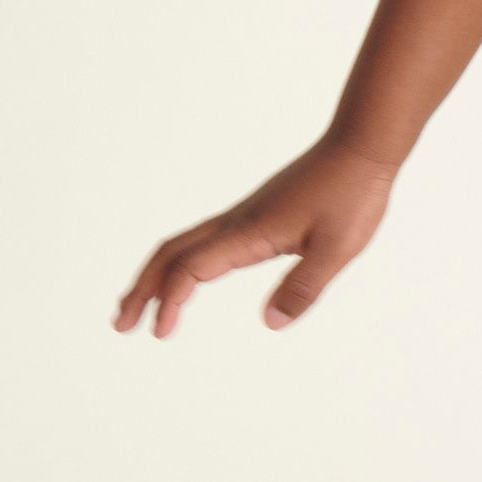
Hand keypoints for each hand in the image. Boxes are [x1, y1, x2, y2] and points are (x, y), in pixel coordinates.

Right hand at [113, 136, 395, 337]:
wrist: (360, 146)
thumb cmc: (352, 195)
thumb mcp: (337, 249)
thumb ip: (304, 287)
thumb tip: (270, 324)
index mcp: (249, 232)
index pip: (192, 269)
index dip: (170, 302)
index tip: (160, 334)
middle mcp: (236, 222)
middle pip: (171, 255)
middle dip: (142, 290)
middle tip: (121, 325)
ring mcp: (242, 216)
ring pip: (183, 245)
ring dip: (156, 275)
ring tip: (139, 306)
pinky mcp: (254, 214)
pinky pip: (203, 241)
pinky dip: (181, 262)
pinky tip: (189, 279)